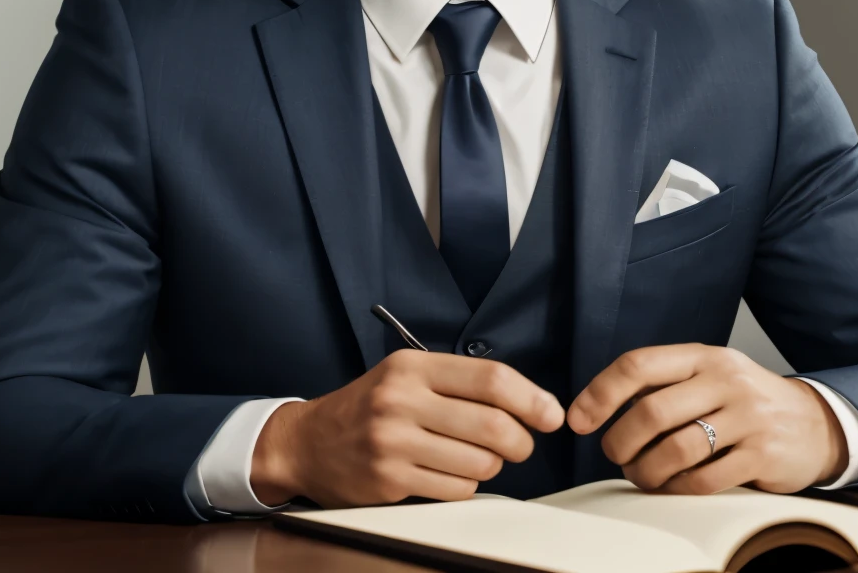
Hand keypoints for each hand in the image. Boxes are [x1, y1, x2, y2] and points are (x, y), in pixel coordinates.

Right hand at [250, 349, 564, 507]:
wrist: (307, 443)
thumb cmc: (367, 407)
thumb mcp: (406, 377)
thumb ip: (459, 383)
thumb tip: (530, 402)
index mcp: (412, 368)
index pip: (490, 378)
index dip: (531, 399)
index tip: (551, 414)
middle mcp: (401, 401)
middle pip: (492, 424)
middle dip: (520, 441)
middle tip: (521, 445)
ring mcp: (393, 442)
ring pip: (479, 463)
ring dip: (492, 466)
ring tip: (478, 459)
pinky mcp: (389, 479)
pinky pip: (456, 490)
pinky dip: (466, 486)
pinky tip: (450, 475)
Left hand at [567, 344, 843, 494]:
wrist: (815, 424)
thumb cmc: (746, 402)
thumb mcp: (709, 377)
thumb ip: (664, 385)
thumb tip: (598, 405)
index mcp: (704, 357)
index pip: (639, 365)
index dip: (600, 393)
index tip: (579, 419)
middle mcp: (726, 381)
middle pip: (652, 411)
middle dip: (620, 441)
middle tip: (615, 455)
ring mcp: (747, 418)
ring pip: (675, 449)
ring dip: (646, 470)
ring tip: (642, 475)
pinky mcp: (762, 455)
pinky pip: (704, 479)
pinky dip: (678, 488)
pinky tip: (674, 486)